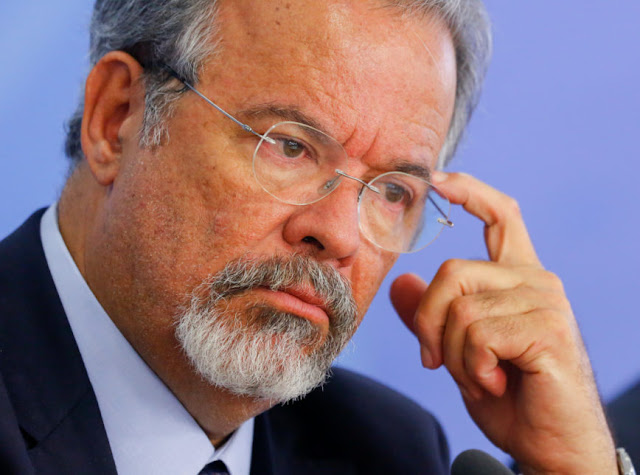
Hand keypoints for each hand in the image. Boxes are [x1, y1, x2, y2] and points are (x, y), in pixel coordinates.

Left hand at [390, 172, 616, 473]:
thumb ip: (433, 315)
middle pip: (451, 272)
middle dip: (428, 323)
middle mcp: (535, 280)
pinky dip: (472, 368)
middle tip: (435, 362)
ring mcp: (545, 302)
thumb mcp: (458, 352)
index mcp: (518, 278)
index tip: (437, 178)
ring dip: (453, 355)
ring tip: (479, 377)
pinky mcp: (548, 329)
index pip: (501, 216)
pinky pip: (478, 335)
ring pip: (460, 308)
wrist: (549, 444)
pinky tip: (496, 382)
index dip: (470, 192)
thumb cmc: (509, 397)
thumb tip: (401, 282)